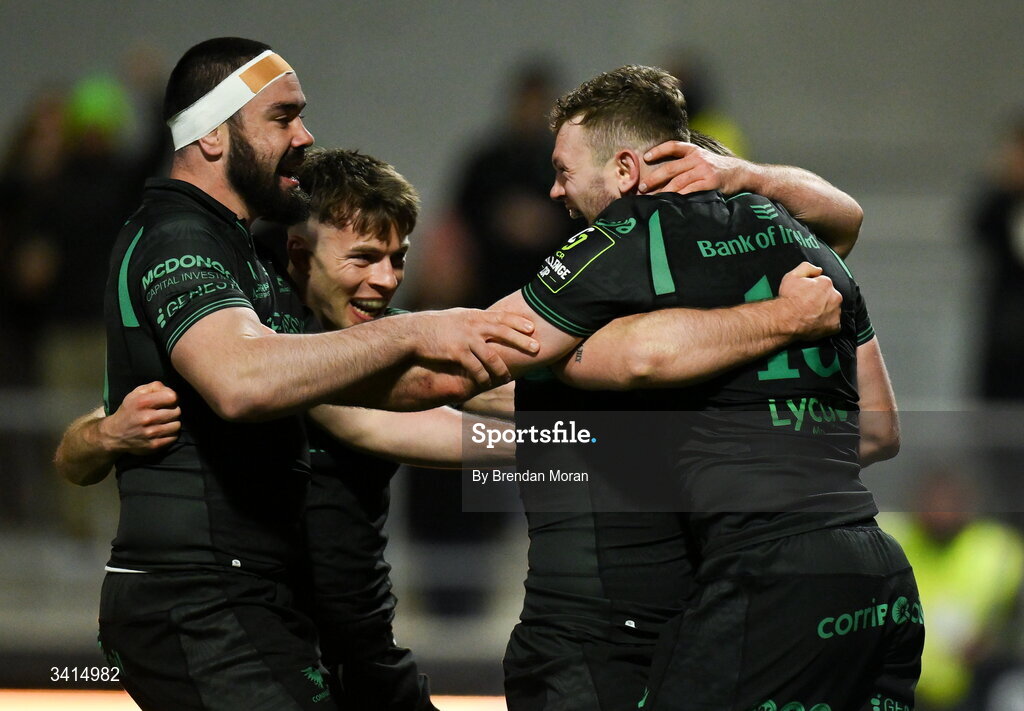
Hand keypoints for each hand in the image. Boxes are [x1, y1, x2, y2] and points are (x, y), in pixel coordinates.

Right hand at [99, 381, 180, 454]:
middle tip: (165, 412)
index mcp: (142, 402)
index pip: (172, 397)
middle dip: (173, 410)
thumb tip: (169, 390)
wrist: (114, 434)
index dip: (173, 398)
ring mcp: (150, 433)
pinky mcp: (154, 445)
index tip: (169, 401)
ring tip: (165, 422)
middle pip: (177, 411)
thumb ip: (154, 387)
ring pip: (177, 425)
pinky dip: (171, 434)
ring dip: (173, 423)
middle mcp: (147, 418)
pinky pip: (174, 437)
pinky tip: (163, 431)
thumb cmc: (129, 411)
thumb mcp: (135, 394)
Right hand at [410, 309, 536, 386]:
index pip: (501, 316)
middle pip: (503, 333)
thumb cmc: (435, 326)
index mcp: (473, 316)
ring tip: (508, 378)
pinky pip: (476, 369)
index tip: (532, 327)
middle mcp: (472, 325)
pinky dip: (483, 377)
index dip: (517, 322)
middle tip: (536, 349)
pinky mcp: (457, 353)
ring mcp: (465, 339)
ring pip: (492, 356)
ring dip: (502, 369)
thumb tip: (486, 321)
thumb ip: (472, 320)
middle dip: (521, 341)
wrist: (414, 333)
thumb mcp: (456, 317)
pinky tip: (487, 384)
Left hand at [638, 141, 750, 194]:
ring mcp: (704, 171)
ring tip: (652, 199)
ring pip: (678, 182)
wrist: (742, 174)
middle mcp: (698, 159)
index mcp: (695, 151)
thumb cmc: (719, 170)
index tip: (646, 157)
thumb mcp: (704, 160)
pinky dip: (678, 198)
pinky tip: (669, 203)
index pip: (674, 146)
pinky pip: (690, 191)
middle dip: (654, 178)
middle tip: (642, 188)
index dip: (659, 150)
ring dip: (662, 192)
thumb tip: (664, 177)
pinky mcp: (709, 183)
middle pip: (670, 168)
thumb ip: (687, 164)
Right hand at [777, 262, 841, 339]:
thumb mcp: (792, 276)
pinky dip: (826, 322)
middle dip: (822, 299)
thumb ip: (807, 267)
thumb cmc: (788, 300)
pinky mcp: (834, 326)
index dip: (814, 288)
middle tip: (808, 304)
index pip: (824, 283)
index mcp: (826, 284)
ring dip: (825, 310)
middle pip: (831, 296)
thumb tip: (818, 270)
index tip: (806, 294)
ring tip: (810, 314)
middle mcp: (835, 297)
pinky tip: (815, 321)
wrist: (785, 320)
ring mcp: (836, 312)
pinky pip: (833, 323)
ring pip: (833, 309)